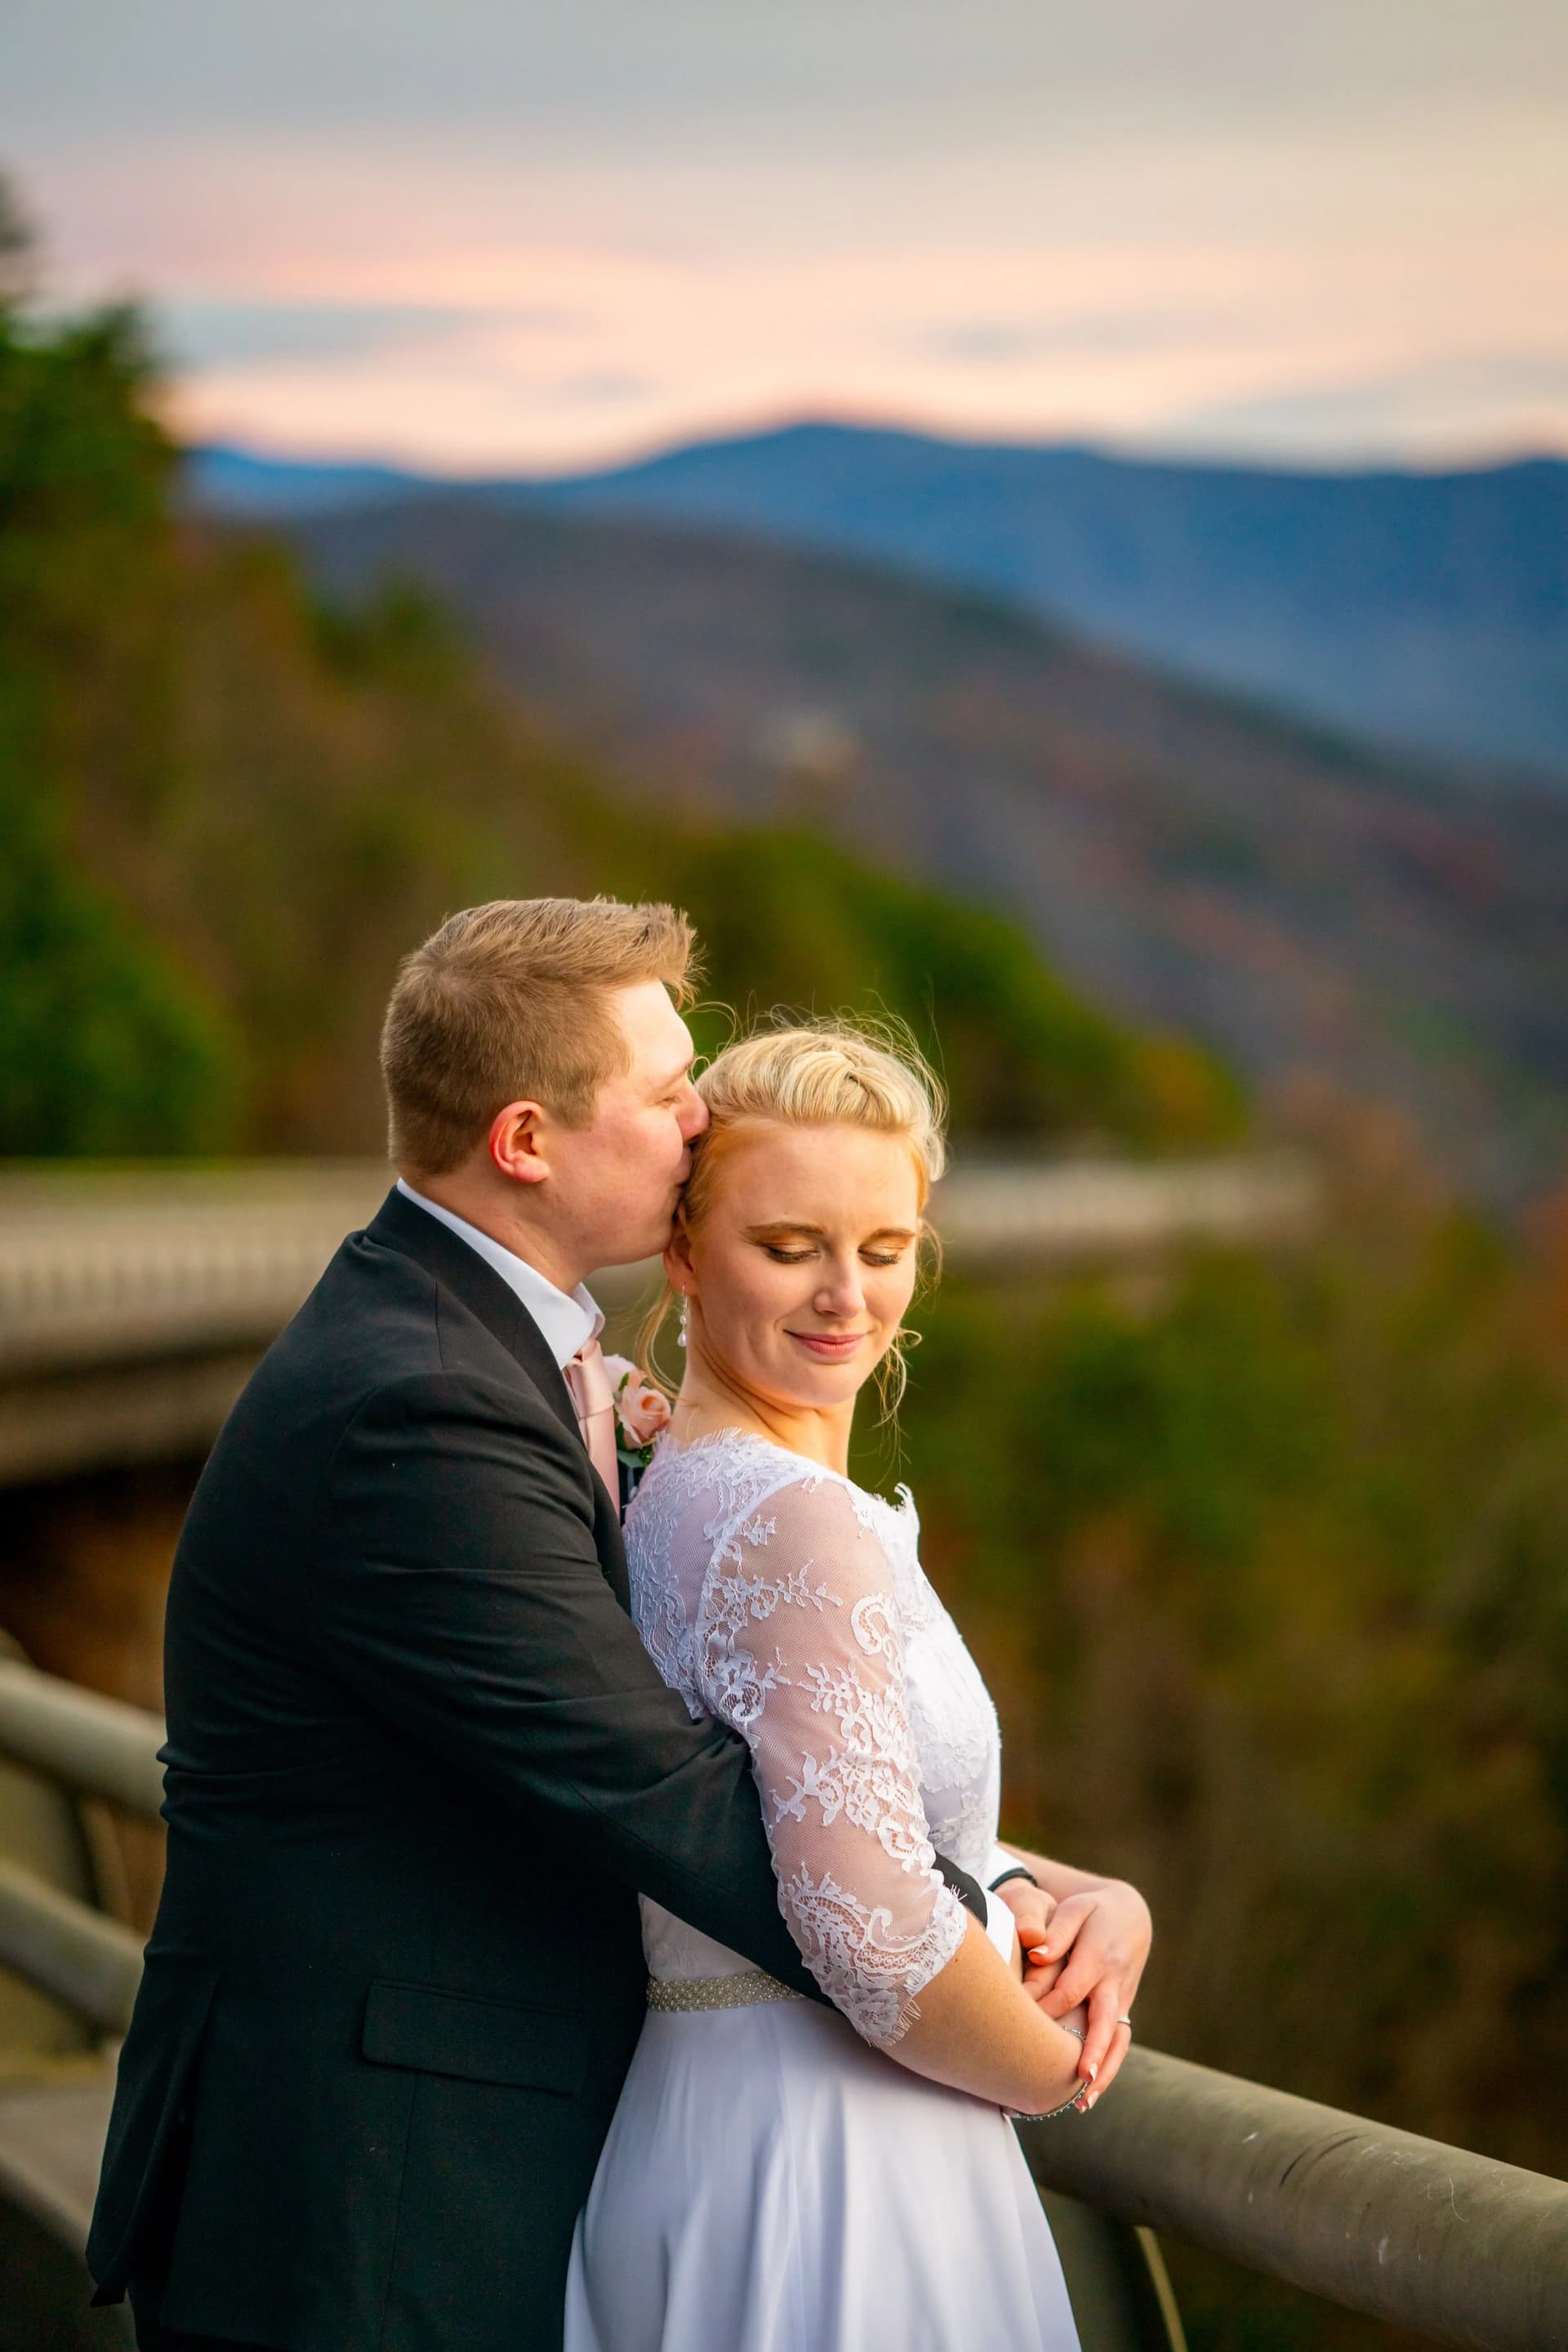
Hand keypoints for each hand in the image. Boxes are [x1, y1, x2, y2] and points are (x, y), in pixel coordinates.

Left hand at [998, 1876, 1150, 2102]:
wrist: (1131, 1915)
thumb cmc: (1093, 1912)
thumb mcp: (1077, 1909)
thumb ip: (1058, 1932)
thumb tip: (1037, 1954)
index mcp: (1099, 1957)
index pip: (1072, 1988)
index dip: (1047, 2006)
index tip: (1022, 2020)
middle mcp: (1114, 1983)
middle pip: (1104, 2022)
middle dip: (1094, 2051)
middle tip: (1080, 2079)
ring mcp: (1123, 2000)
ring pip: (1118, 2041)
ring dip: (1104, 2072)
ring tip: (1084, 2103)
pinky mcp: (1123, 2010)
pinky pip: (1119, 2043)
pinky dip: (1109, 2069)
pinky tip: (1090, 2094)